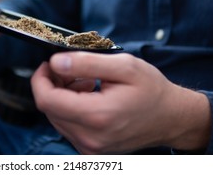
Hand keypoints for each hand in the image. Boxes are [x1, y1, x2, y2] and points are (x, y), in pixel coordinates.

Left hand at [31, 52, 210, 153]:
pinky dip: (70, 107)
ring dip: (62, 95)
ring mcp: (90, 147)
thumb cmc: (151, 90)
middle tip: (71, 69)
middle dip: (53, 84)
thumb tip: (55, 62)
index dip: (41, 78)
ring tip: (85, 81)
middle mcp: (90, 138)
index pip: (47, 100)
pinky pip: (67, 126)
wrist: (171, 118)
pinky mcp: (91, 149)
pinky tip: (88, 95)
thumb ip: (86, 63)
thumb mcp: (123, 66)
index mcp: (97, 116)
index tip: (49, 64)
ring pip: (56, 117)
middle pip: (49, 108)